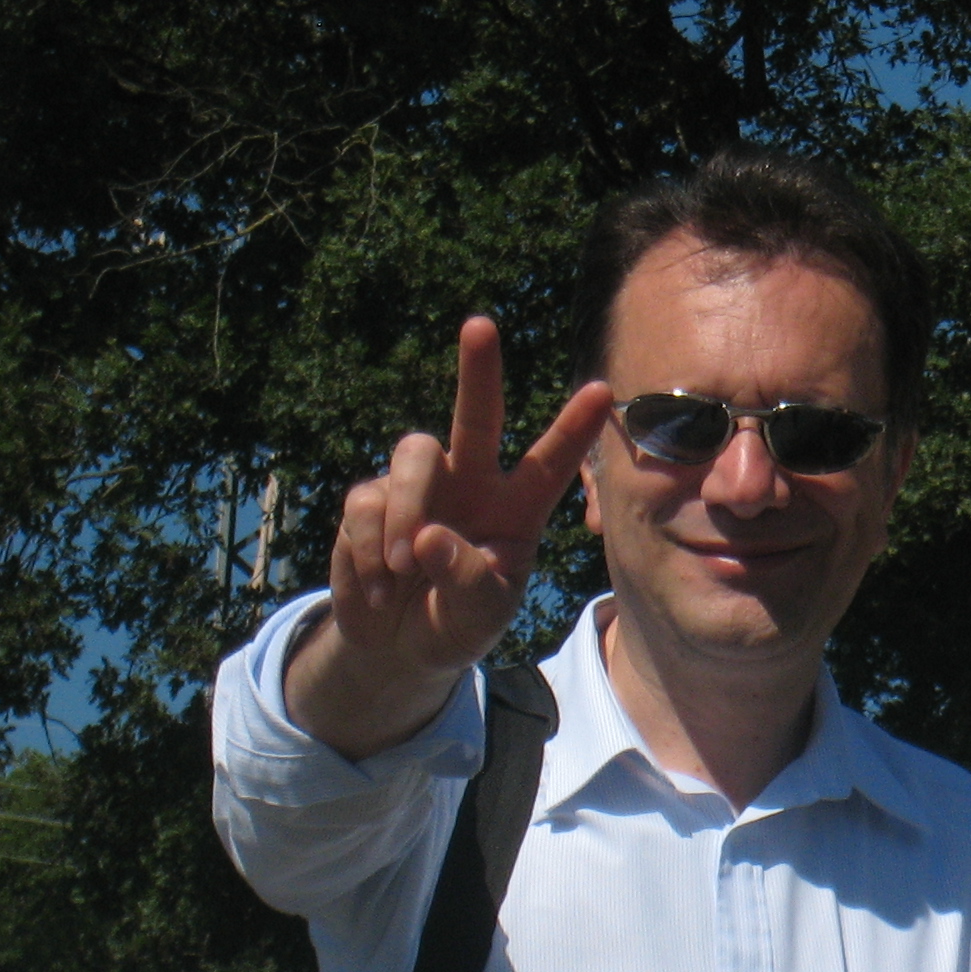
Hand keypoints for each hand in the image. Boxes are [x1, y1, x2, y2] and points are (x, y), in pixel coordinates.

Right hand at [288, 317, 613, 758]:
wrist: (399, 645)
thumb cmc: (458, 622)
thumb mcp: (480, 616)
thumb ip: (468, 580)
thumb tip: (429, 538)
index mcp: (516, 509)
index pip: (551, 463)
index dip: (575, 428)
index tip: (603, 389)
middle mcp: (470, 483)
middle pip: (476, 416)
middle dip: (478, 371)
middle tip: (481, 326)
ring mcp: (419, 487)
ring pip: (413, 456)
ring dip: (408, 509)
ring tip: (407, 568)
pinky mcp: (370, 501)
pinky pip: (367, 506)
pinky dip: (370, 551)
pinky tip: (381, 588)